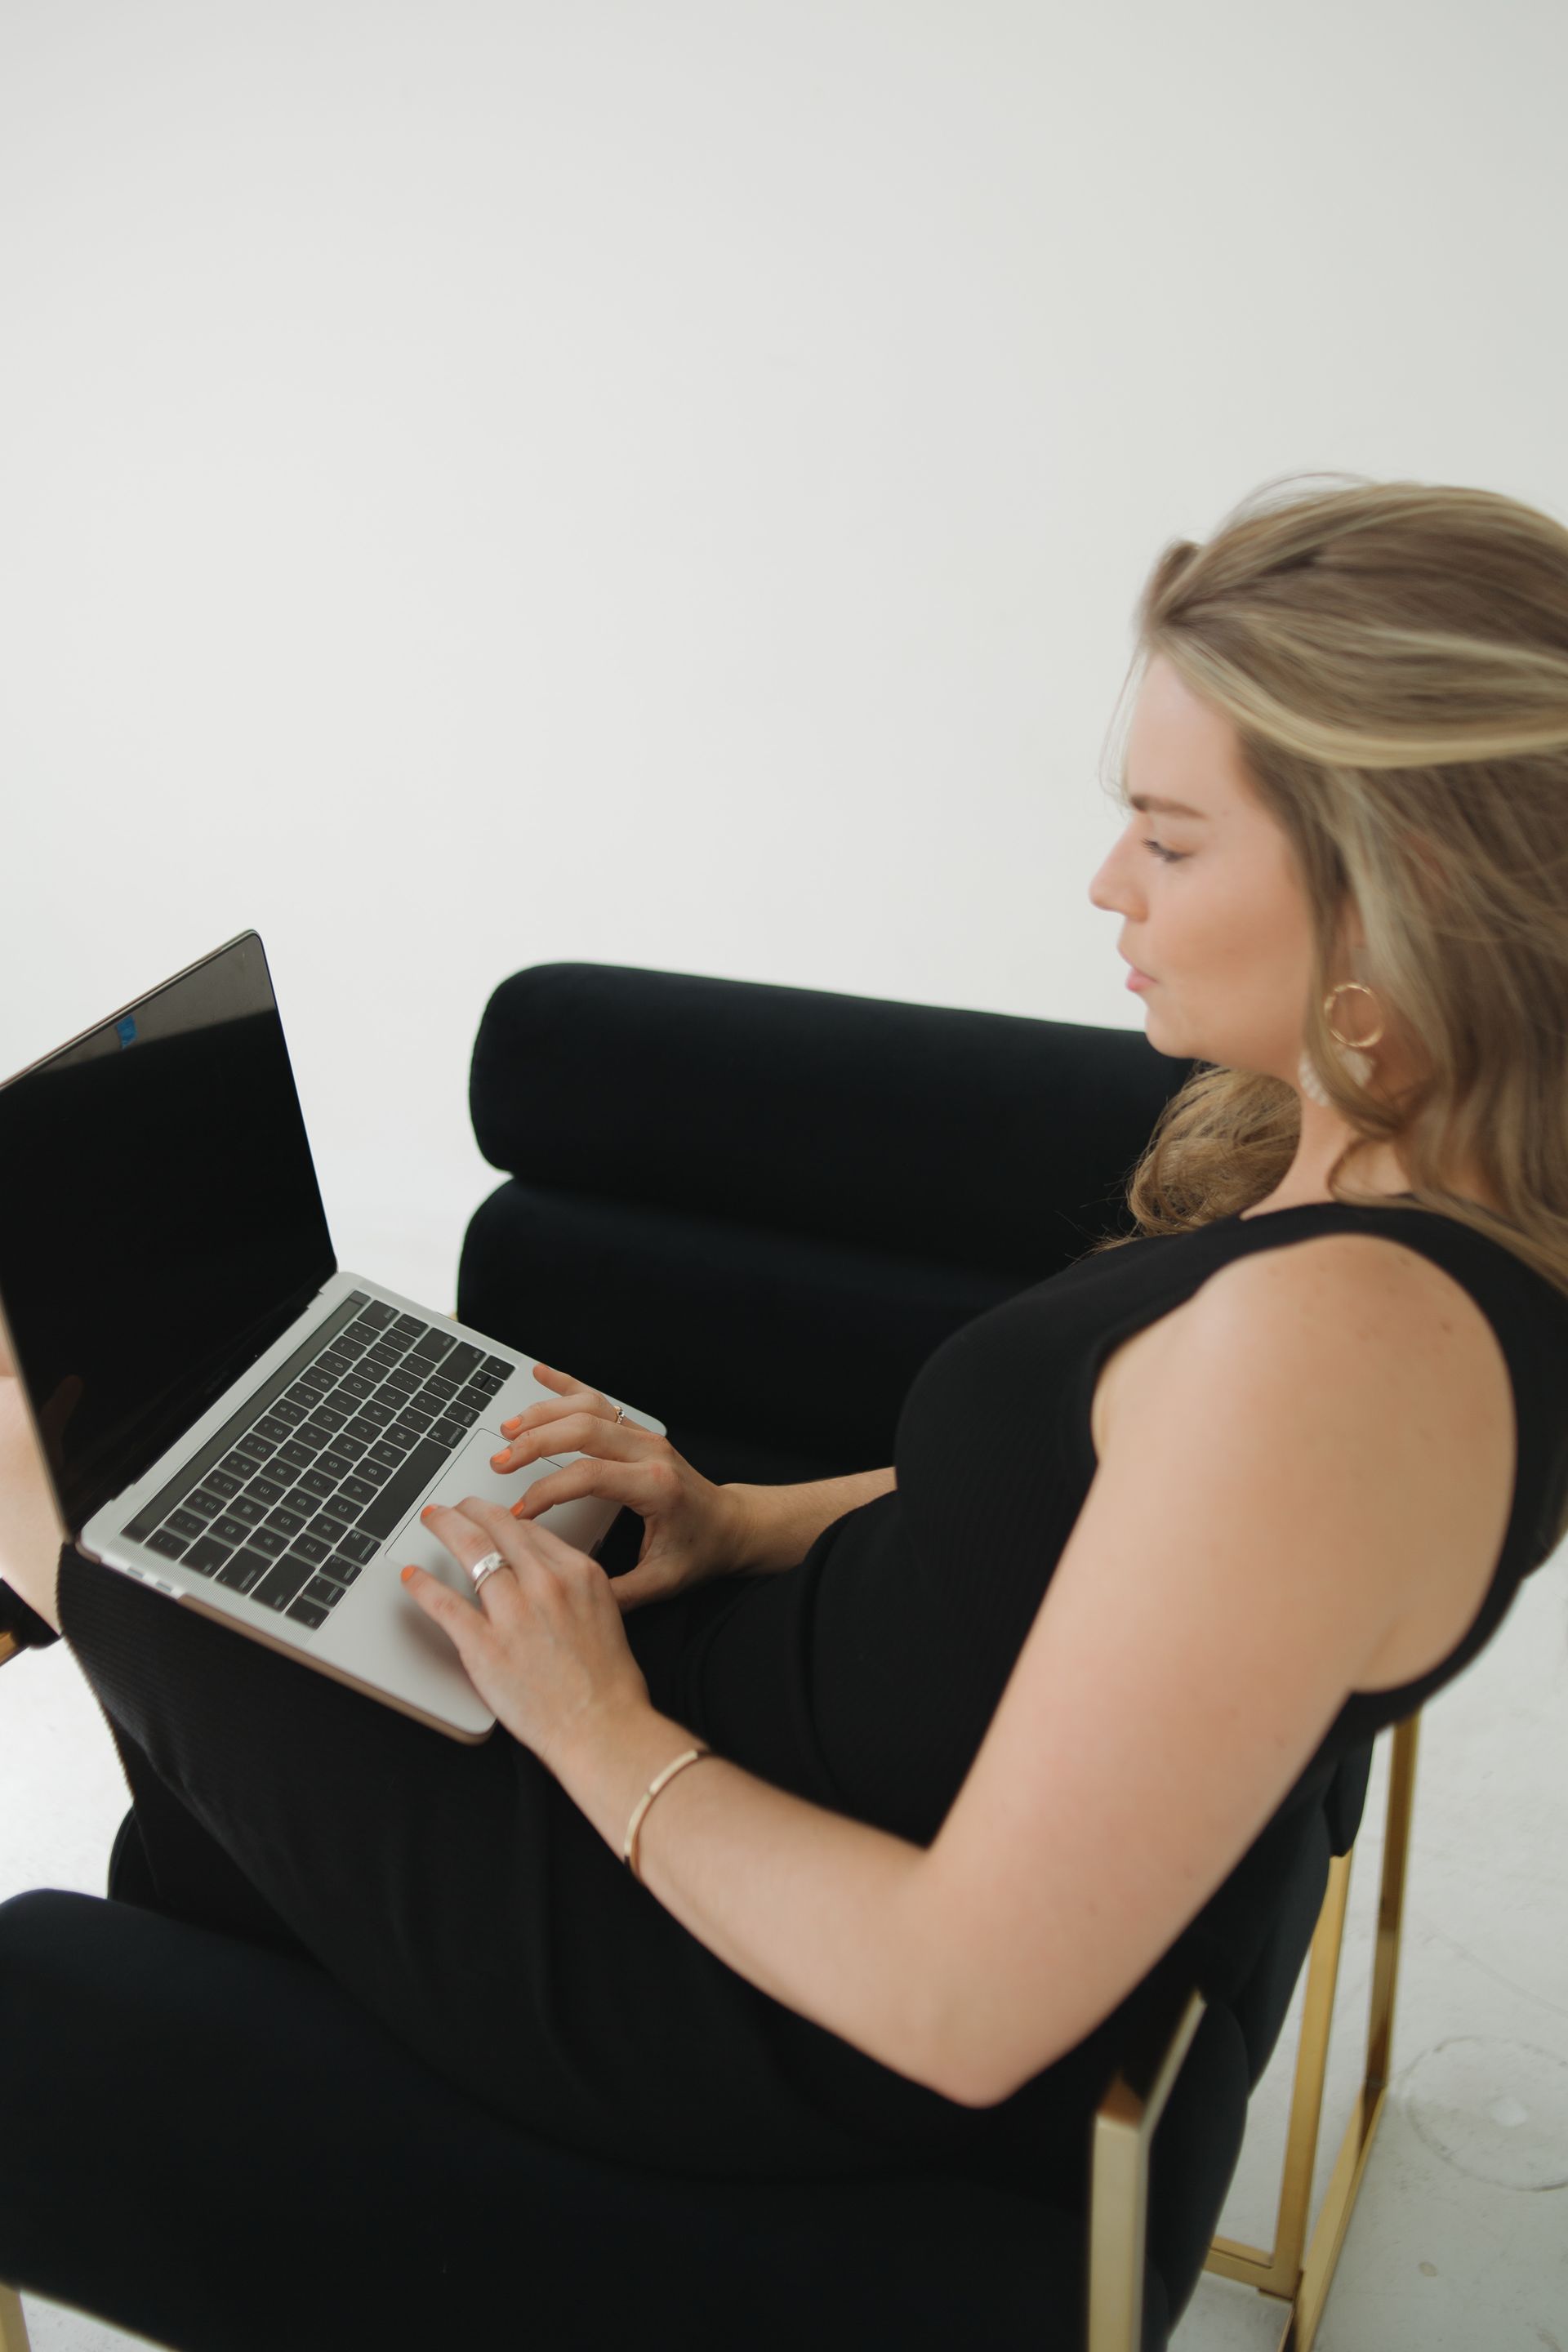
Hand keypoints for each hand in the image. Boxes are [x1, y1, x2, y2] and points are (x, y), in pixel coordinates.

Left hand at [399, 1495, 651, 1770]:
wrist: (602, 1727)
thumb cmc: (608, 1683)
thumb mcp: (606, 1613)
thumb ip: (573, 1587)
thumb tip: (542, 1572)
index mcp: (579, 1573)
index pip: (532, 1530)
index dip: (505, 1520)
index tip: (492, 1520)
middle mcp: (546, 1583)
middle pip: (499, 1527)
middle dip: (470, 1509)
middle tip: (454, 1507)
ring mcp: (513, 1613)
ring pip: (470, 1550)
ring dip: (445, 1528)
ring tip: (432, 1520)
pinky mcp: (484, 1646)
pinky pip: (444, 1603)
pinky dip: (422, 1586)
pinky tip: (411, 1576)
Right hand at [489, 1363, 749, 1610]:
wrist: (732, 1525)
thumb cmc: (700, 1550)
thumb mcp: (661, 1582)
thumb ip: (616, 1593)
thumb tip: (568, 1595)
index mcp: (654, 1487)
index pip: (587, 1476)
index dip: (547, 1491)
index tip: (520, 1513)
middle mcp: (649, 1452)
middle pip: (582, 1430)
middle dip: (534, 1443)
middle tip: (500, 1463)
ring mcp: (644, 1437)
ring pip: (587, 1408)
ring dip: (544, 1414)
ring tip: (508, 1430)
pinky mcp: (638, 1432)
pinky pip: (600, 1400)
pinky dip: (568, 1385)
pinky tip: (542, 1373)